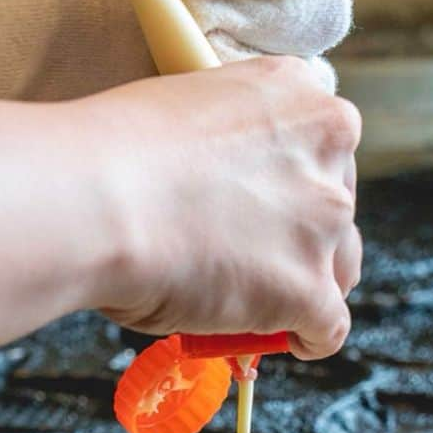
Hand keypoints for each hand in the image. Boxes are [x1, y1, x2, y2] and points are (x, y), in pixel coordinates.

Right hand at [84, 57, 361, 359]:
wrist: (93, 199)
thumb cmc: (110, 153)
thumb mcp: (184, 114)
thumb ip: (225, 149)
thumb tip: (216, 197)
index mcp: (294, 92)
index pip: (320, 146)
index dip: (289, 183)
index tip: (261, 205)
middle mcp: (325, 151)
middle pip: (335, 207)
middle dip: (302, 235)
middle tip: (252, 257)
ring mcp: (323, 222)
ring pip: (340, 267)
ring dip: (309, 285)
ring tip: (261, 302)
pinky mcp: (310, 289)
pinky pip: (329, 327)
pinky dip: (307, 338)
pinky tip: (285, 340)